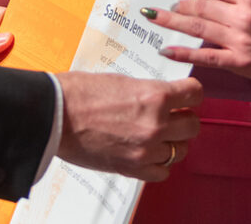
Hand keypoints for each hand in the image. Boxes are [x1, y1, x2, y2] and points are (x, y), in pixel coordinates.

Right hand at [55, 72, 201, 181]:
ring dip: (173, 142)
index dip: (190, 93)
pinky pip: (163, 171)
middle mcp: (156, 124)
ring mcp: (146, 149)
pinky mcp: (133, 168)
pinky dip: (158, 163)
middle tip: (173, 115)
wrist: (55, 114)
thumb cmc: (80, 93)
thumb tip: (163, 96)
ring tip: (158, 135)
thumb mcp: (121, 80)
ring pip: (181, 150)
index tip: (186, 95)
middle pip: (193, 125)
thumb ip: (147, 91)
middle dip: (184, 118)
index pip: (195, 94)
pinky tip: (147, 152)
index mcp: (154, 95)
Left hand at [149, 0, 250, 91]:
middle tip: (166, 8)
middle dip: (179, 6)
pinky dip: (182, 53)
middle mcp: (242, 14)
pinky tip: (166, 50)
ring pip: (197, 26)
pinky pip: (205, 56)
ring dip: (171, 22)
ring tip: (155, 19)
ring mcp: (239, 39)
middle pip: (199, 5)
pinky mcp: (240, 62)